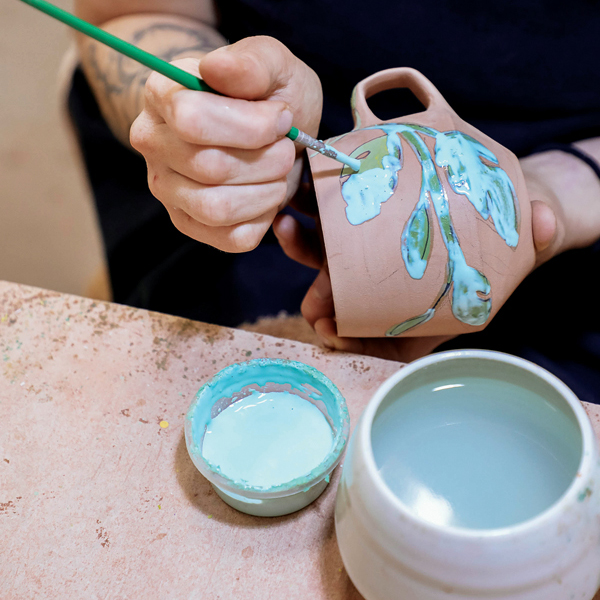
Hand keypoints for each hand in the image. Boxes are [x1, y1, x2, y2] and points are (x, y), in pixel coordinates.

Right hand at [130, 36, 321, 251]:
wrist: (268, 131)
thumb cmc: (268, 97)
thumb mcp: (275, 66)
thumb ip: (252, 61)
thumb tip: (216, 69)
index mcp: (162, 94)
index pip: (192, 120)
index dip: (252, 125)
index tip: (282, 118)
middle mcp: (152, 143)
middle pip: (210, 167)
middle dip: (267, 160)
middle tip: (285, 147)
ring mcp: (167, 189)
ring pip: (217, 209)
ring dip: (266, 192)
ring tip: (278, 171)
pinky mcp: (189, 224)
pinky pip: (232, 238)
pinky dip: (263, 219)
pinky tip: (266, 195)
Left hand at [274, 140, 599, 360]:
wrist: (495, 208)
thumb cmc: (508, 238)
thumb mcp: (526, 240)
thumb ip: (535, 237)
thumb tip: (544, 222)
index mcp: (416, 303)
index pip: (376, 330)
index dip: (349, 336)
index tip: (331, 331)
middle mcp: (387, 282)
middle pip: (342, 295)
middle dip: (320, 299)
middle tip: (314, 293)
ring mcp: (371, 250)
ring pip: (326, 255)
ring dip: (302, 244)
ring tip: (288, 225)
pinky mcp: (365, 214)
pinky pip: (330, 215)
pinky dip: (312, 207)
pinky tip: (304, 192)